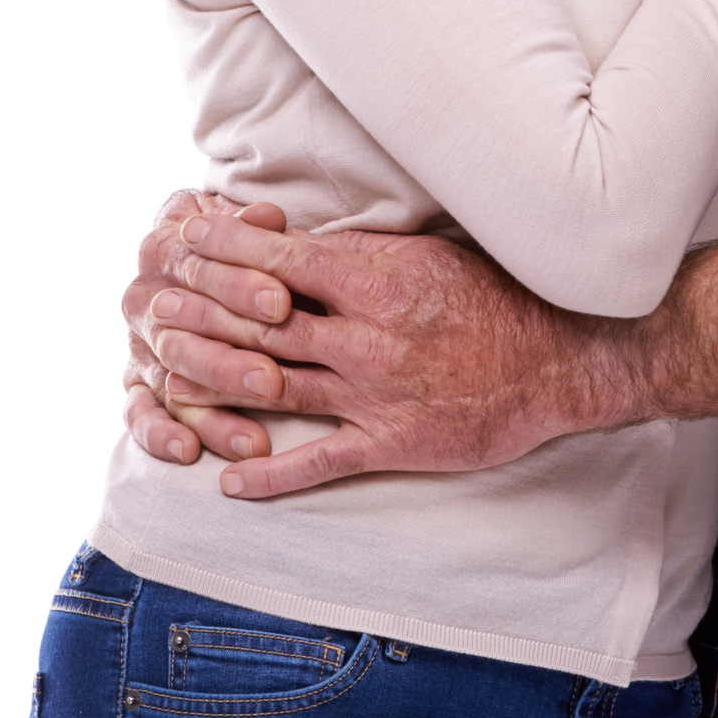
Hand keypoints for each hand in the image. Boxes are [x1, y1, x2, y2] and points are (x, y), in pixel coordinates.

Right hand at [119, 187, 291, 467]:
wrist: (199, 247)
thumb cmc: (238, 237)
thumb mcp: (243, 222)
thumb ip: (255, 225)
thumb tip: (268, 218)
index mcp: (164, 249)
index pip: (200, 270)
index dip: (242, 285)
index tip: (283, 303)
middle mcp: (143, 299)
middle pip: (184, 333)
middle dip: (230, 359)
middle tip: (272, 381)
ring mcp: (137, 345)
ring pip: (171, 381)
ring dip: (211, 413)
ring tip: (255, 440)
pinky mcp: (135, 382)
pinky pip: (138, 413)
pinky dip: (159, 434)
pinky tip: (189, 452)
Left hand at [139, 211, 617, 498]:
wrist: (565, 357)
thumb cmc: (501, 294)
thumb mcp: (432, 252)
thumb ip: (366, 253)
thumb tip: (301, 240)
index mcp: (378, 277)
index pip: (277, 260)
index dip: (221, 252)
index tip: (183, 240)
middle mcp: (367, 335)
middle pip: (260, 322)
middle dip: (200, 311)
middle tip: (152, 303)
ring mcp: (376, 393)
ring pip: (273, 386)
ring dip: (212, 382)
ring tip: (164, 375)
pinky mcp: (393, 443)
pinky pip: (317, 462)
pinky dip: (268, 473)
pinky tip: (228, 477)